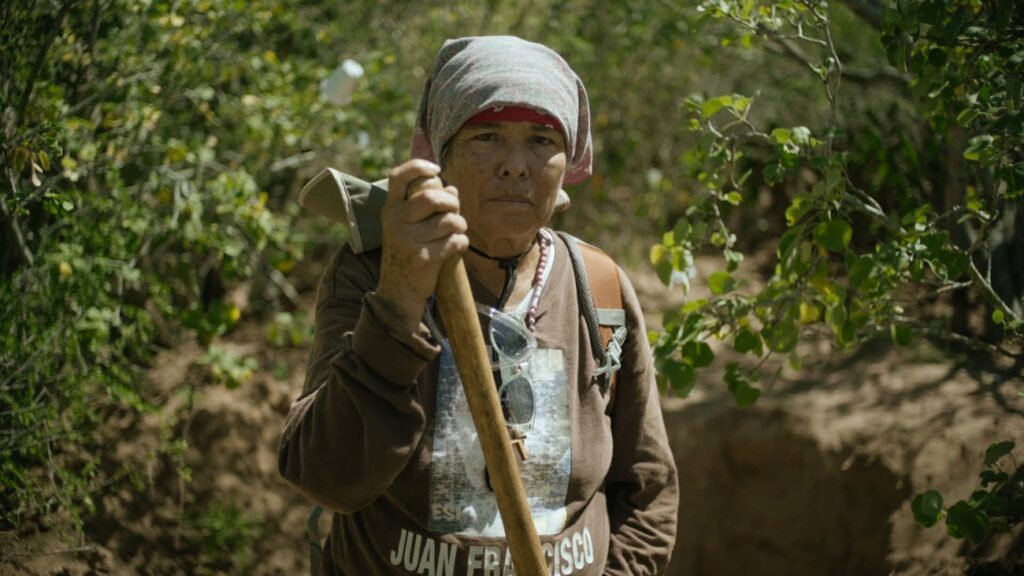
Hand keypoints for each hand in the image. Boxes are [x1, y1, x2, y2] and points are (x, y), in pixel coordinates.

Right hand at [376, 159, 468, 328]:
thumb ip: (425, 205)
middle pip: (433, 198)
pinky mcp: (424, 258)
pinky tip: (456, 246)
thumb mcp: (406, 226)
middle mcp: (396, 222)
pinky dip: (462, 242)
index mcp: (390, 210)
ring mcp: (409, 240)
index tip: (436, 170)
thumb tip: (452, 189)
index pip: (399, 176)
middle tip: (455, 210)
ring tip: (457, 231)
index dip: (419, 166)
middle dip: (453, 203)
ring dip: (460, 224)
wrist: (398, 291)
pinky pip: (456, 241)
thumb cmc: (407, 252)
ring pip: (450, 220)